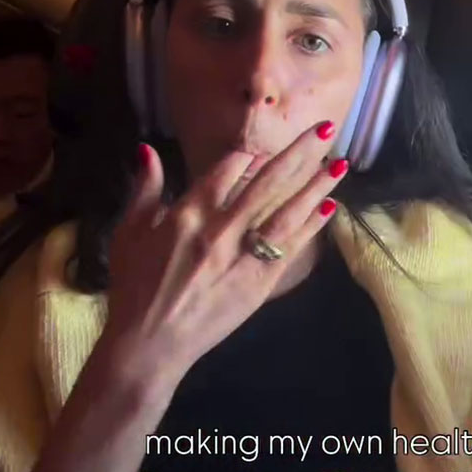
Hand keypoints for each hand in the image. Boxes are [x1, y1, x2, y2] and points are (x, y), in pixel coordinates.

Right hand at [102, 121, 347, 392]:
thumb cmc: (133, 287)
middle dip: (299, 152)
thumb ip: (145, 190)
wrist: (148, 343)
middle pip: (268, 181)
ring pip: (287, 212)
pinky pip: (290, 248)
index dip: (249, 152)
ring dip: (316, 186)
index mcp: (188, 213)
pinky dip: (310, 227)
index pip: (228, 169)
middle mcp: (221, 229)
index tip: (266, 141)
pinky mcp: (258, 282)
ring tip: (342, 164)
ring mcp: (243, 256)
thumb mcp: (129, 233)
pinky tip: (329, 208)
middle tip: (327, 128)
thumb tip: (149, 150)